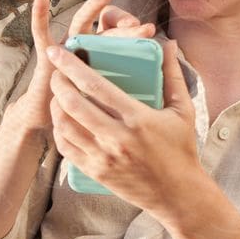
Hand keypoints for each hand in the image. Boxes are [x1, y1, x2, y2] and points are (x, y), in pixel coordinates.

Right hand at [7, 0, 154, 133]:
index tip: (149, 32)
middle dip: (123, 21)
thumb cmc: (92, 117)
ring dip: (94, 6)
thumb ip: (145, 82)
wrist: (56, 129)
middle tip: (138, 21)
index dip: (135, 29)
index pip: (123, 34)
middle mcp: (88, 49)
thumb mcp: (119, 101)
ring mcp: (67, 50)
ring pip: (82, 23)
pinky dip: (40, 14)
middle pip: (106, 27)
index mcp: (106, 58)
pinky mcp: (48, 57)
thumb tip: (167, 60)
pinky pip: (41, 32)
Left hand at [44, 32, 202, 218]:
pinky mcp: (97, 172)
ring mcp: (104, 157)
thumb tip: (167, 44)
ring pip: (66, 126)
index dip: (72, 66)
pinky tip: (61, 120)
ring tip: (57, 94)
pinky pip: (67, 149)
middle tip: (55, 71)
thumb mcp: (183, 110)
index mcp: (138, 119)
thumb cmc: (182, 150)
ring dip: (56, 106)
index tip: (59, 52)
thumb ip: (172, 75)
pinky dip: (59, 131)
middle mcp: (118, 138)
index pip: (96, 86)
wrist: (178, 195)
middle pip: (74, 104)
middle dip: (58, 83)